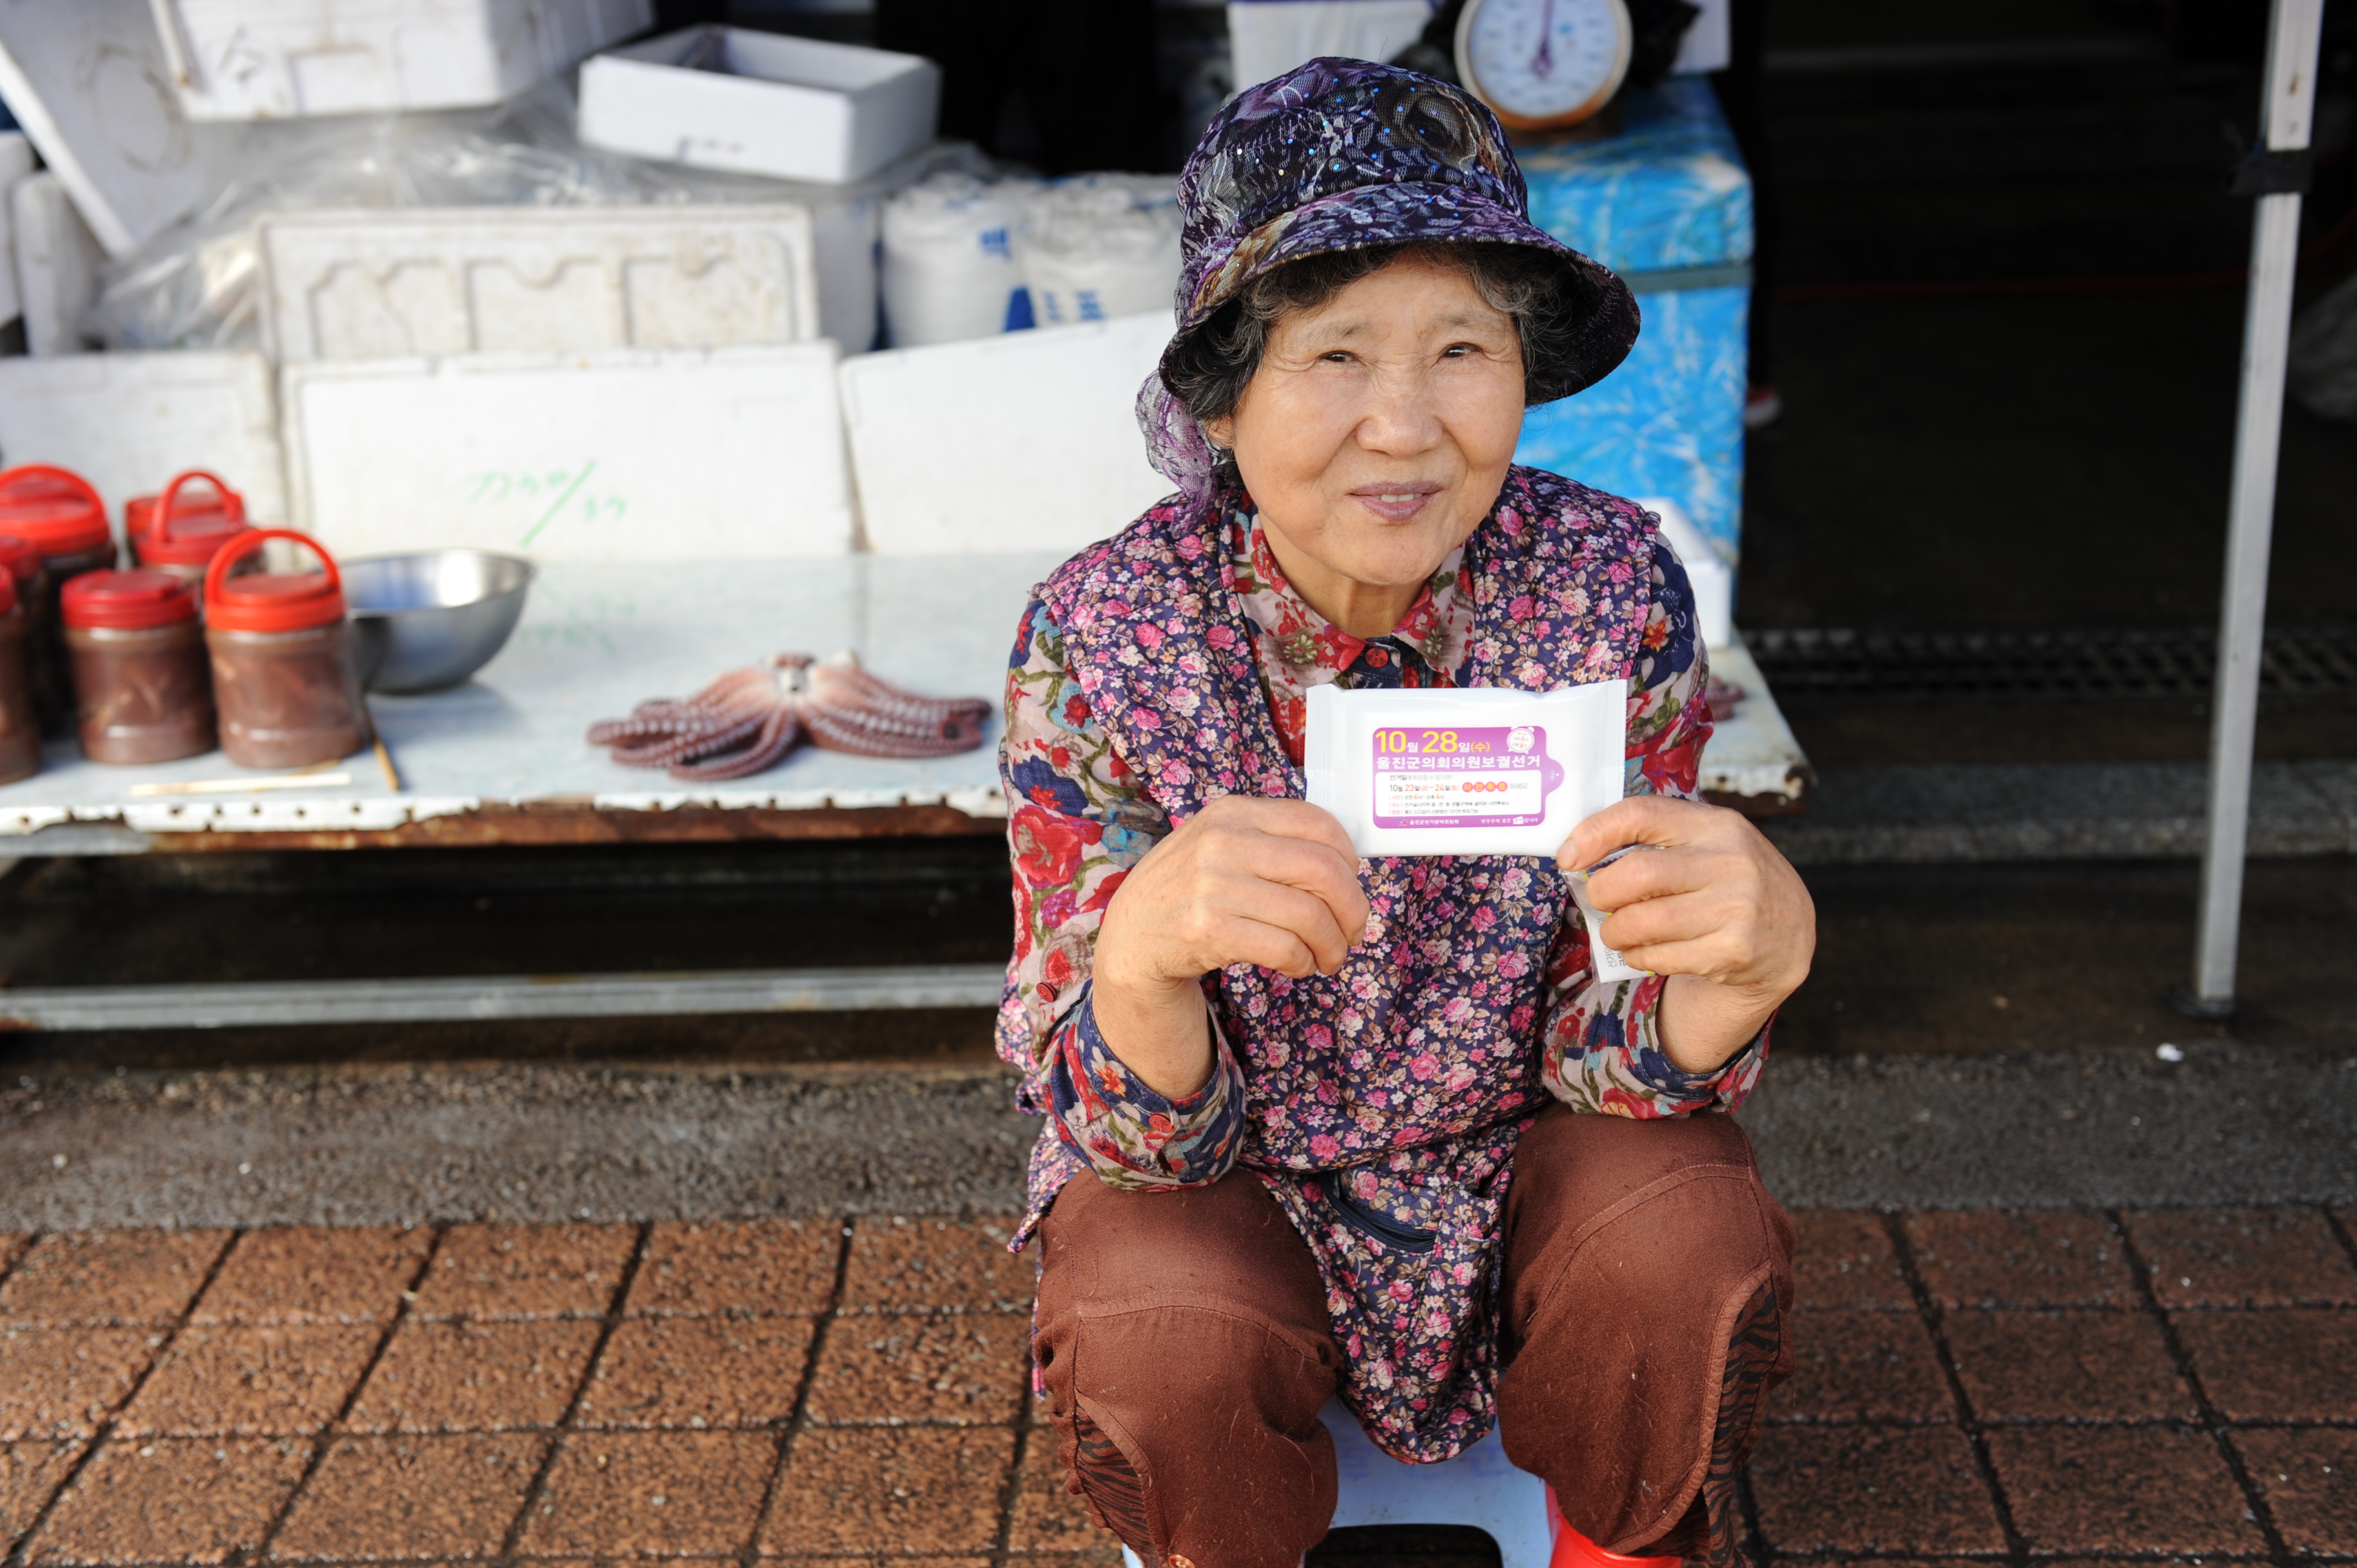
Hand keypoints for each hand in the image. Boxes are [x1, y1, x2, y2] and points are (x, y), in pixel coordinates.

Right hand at [1093, 796, 1368, 1096]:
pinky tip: (1300, 965)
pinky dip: (1304, 962)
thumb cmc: (1189, 890)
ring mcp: (1212, 885)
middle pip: (1323, 870)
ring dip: (1332, 944)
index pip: (1318, 824)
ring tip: (1330, 956)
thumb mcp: (1220, 844)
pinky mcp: (1208, 930)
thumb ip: (1271, 842)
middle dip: (1353, 907)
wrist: (1131, 937)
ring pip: (1309, 915)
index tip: (1351, 884)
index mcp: (1234, 812)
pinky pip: (1284, 948)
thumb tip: (1347, 864)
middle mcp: (1223, 841)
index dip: (1350, 859)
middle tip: (1354, 929)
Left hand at [1558, 795, 1814, 1072]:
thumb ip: (1657, 839)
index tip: (1569, 855)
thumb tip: (1578, 852)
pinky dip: (1638, 956)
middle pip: (1637, 874)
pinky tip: (1643, 950)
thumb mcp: (1707, 843)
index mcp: (1716, 824)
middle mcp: (1731, 861)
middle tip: (1597, 901)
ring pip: (1645, 922)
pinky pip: (1661, 956)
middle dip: (1601, 892)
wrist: (1789, 933)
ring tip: (1615, 931)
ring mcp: (1737, 908)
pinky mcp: (1735, 951)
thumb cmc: (1727, 880)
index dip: (1595, 833)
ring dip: (1615, 931)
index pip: (1642, 814)